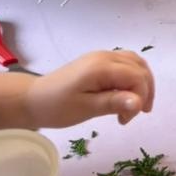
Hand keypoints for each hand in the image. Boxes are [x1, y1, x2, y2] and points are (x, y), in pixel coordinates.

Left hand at [25, 50, 154, 127]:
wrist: (32, 99)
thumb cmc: (57, 107)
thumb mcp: (85, 108)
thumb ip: (114, 103)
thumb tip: (139, 102)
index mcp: (102, 67)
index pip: (137, 77)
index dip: (140, 98)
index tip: (126, 120)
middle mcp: (105, 56)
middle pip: (140, 68)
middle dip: (143, 92)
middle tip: (130, 116)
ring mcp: (102, 56)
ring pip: (135, 64)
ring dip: (140, 84)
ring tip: (134, 105)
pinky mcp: (98, 61)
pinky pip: (125, 64)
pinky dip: (131, 78)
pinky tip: (125, 94)